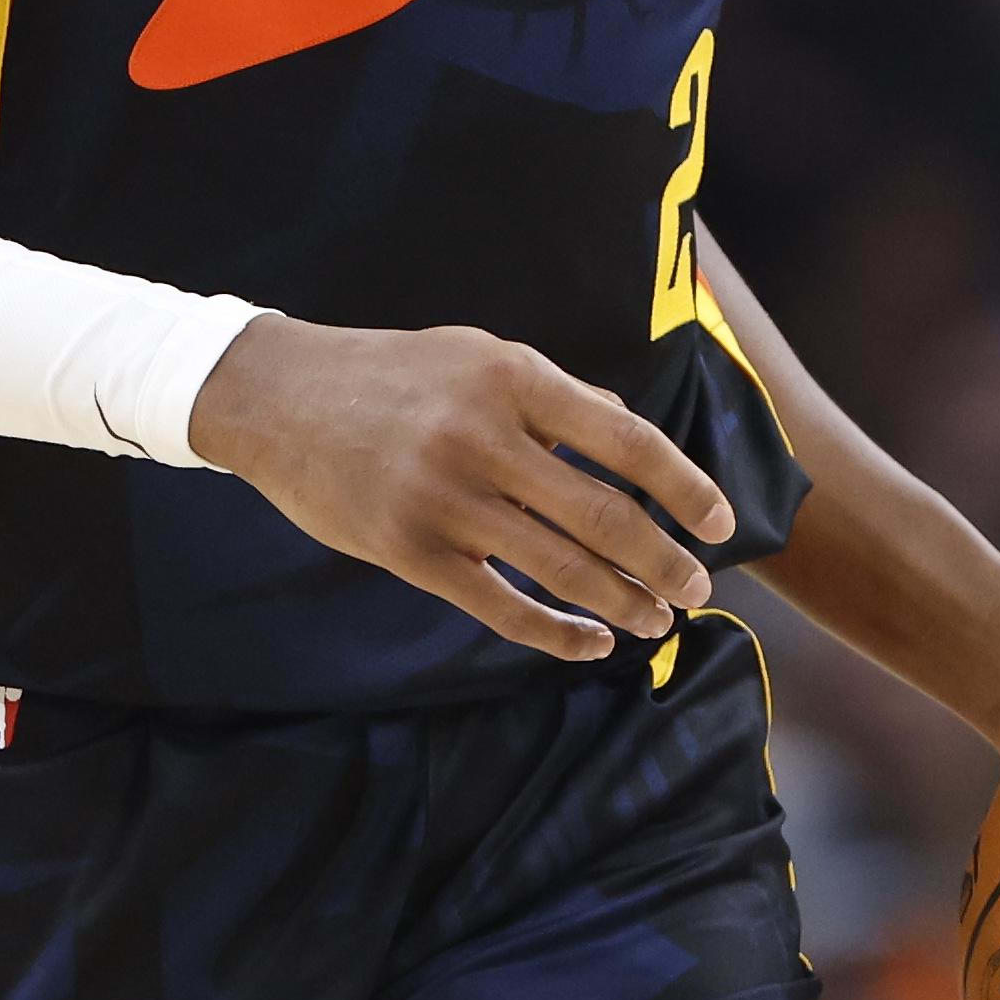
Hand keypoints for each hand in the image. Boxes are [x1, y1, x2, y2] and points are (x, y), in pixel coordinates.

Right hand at [189, 317, 735, 662]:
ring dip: (621, 603)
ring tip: (655, 621)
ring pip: (559, 569)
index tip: (721, 522)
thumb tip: (635, 442)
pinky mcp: (410, 551)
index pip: (626, 441)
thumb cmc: (392, 374)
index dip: (684, 486)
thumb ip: (557, 398)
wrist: (278, 397)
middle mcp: (484, 438)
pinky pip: (501, 606)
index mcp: (513, 378)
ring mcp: (445, 499)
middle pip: (603, 517)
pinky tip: (590, 644)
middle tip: (696, 589)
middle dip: (664, 562)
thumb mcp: (478, 356)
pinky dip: (556, 633)